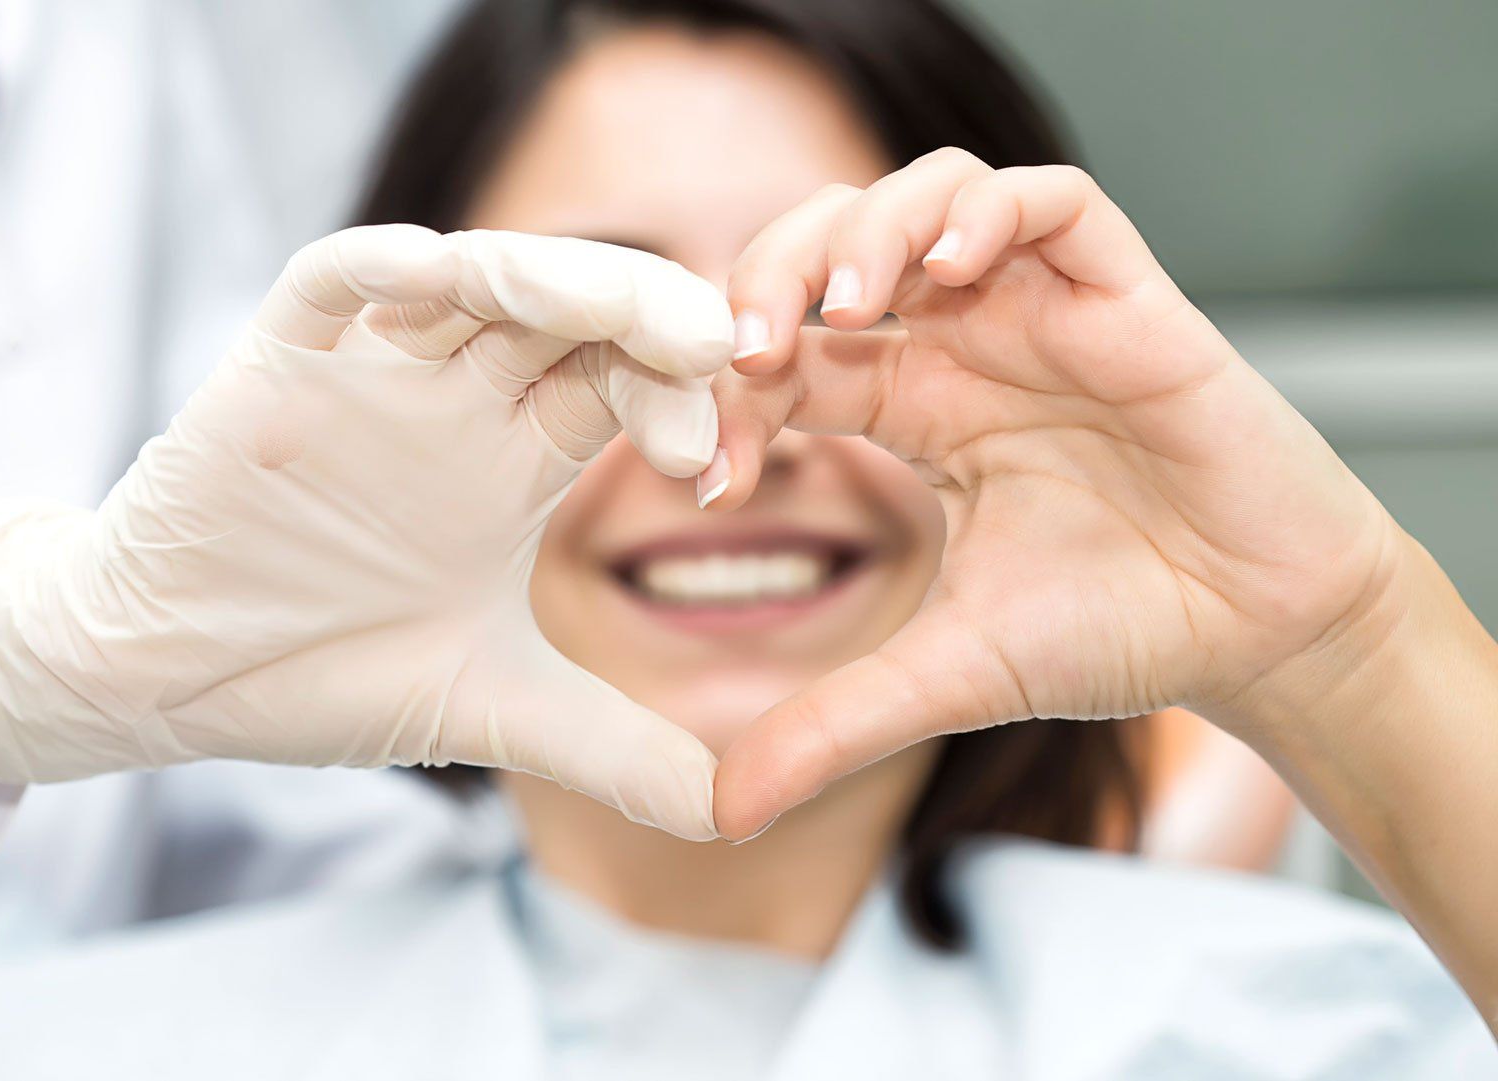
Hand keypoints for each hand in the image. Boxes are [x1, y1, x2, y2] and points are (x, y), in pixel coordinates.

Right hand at [0, 226, 732, 839]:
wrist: (167, 678)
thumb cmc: (317, 672)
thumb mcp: (491, 712)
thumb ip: (613, 750)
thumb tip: (736, 816)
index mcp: (513, 457)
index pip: (622, 384)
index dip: (680, 400)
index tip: (715, 462)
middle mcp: (453, 398)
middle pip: (570, 313)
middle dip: (645, 315)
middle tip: (713, 347)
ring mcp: (367, 372)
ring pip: (470, 278)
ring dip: (546, 276)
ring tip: (618, 306)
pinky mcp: (273, 366)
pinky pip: (328, 285)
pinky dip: (380, 268)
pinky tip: (436, 273)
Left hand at [708, 149, 1403, 838]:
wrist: (1260, 633)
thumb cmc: (1118, 630)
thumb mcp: (946, 677)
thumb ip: (833, 725)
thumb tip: (722, 811)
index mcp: (911, 408)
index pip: (786, 356)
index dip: (729, 392)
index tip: (711, 474)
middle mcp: (965, 344)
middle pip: (834, 245)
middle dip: (770, 274)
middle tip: (747, 347)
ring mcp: (1042, 311)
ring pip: (929, 196)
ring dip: (867, 229)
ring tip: (843, 306)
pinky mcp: (1126, 297)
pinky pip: (1051, 200)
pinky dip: (987, 211)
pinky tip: (950, 271)